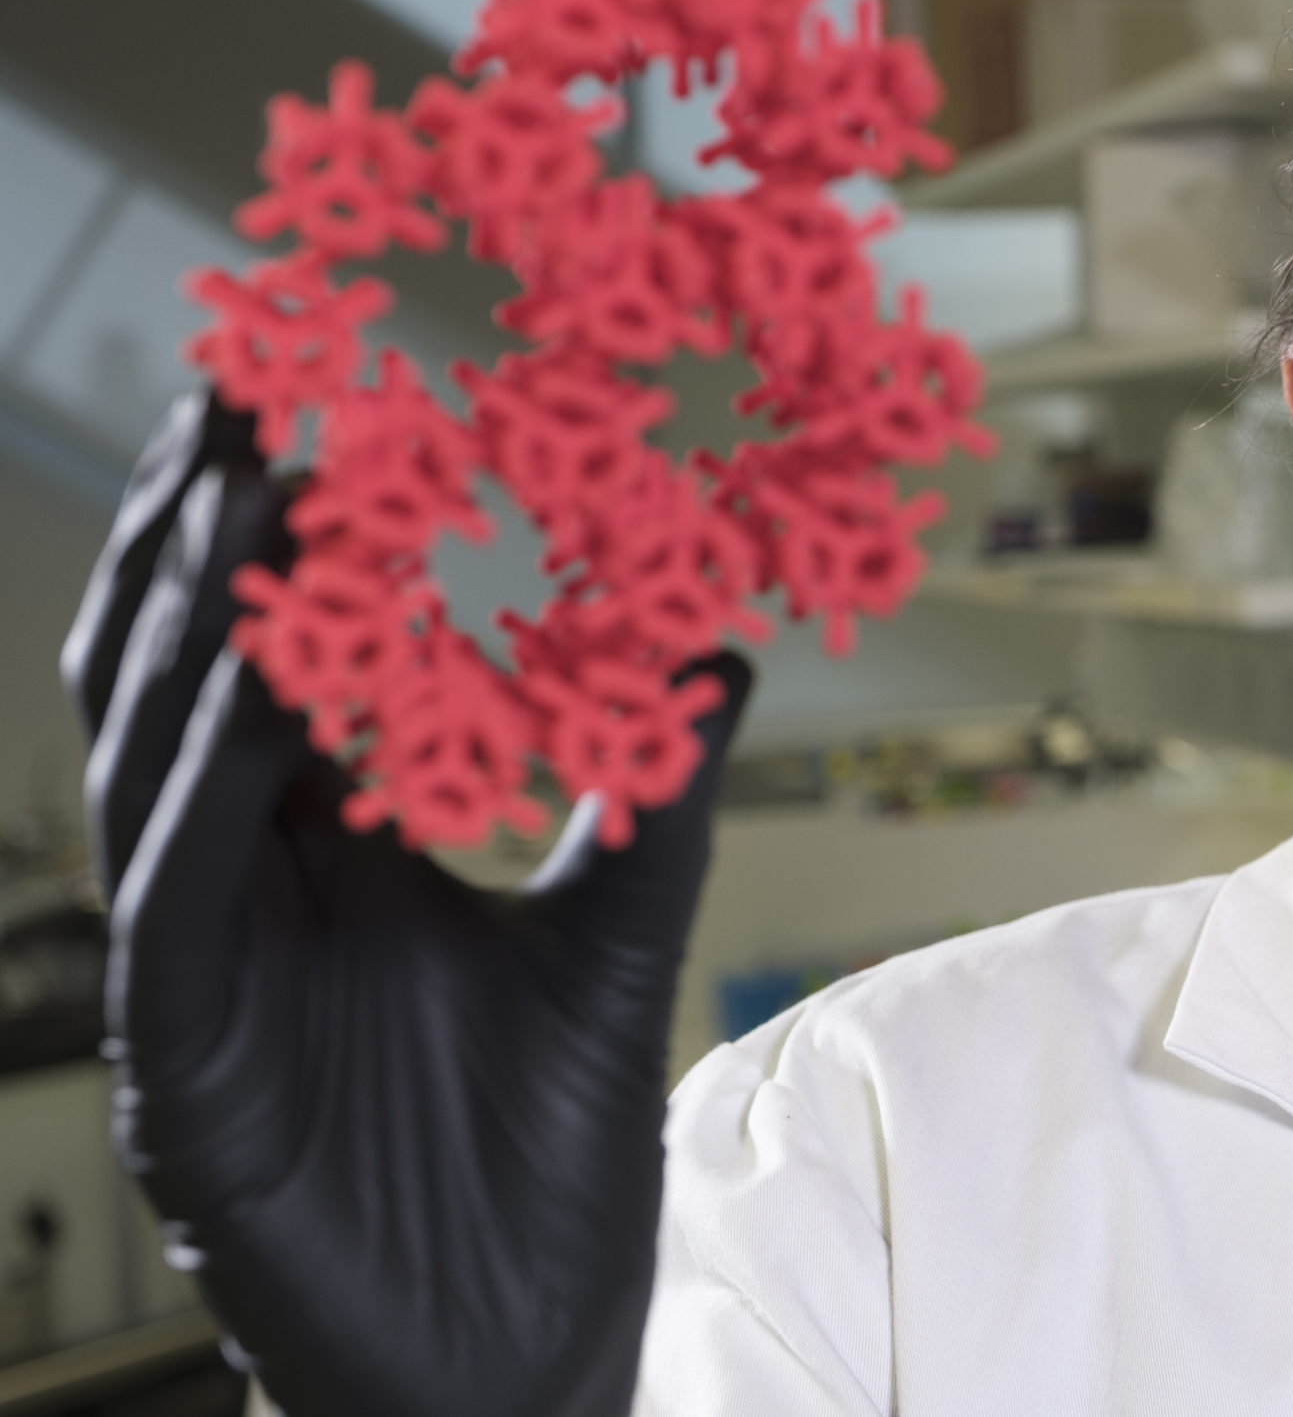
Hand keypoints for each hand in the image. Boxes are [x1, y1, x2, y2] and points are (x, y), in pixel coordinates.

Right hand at [63, 391, 751, 1416]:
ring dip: (190, 629)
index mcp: (318, 867)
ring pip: (153, 770)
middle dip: (205, 541)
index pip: (273, 671)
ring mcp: (196, 988)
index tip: (333, 404)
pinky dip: (209, 788)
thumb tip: (720, 640)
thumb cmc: (548, 1157)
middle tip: (247, 389)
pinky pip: (174, 906)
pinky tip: (261, 685)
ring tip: (242, 488)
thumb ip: (654, 791)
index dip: (283, 545)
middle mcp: (239, 904)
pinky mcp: (181, 1077)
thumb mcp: (618, 934)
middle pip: (185, 686)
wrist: (522, 1354)